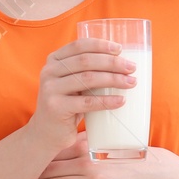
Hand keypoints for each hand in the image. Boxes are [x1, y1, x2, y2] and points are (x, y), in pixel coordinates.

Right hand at [23, 38, 135, 154]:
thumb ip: (86, 71)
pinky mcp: (56, 108)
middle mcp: (49, 71)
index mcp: (54, 60)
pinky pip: (86, 102)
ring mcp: (50, 89)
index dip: (100, 45)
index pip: (79, 45)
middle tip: (132, 68)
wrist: (46, 133)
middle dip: (112, 63)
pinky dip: (107, 101)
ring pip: (87, 79)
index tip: (120, 49)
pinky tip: (121, 101)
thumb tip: (123, 63)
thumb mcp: (73, 84)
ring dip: (113, 79)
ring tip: (131, 82)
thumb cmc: (68, 104)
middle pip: (86, 61)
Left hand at [28, 135, 178, 178]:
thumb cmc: (131, 159)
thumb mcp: (107, 145)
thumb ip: (88, 143)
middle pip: (51, 168)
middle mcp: (87, 162)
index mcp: (87, 148)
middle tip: (12, 175)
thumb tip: (69, 137)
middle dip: (31, 172)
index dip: (36, 157)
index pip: (55, 152)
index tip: (21, 159)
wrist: (156, 174)